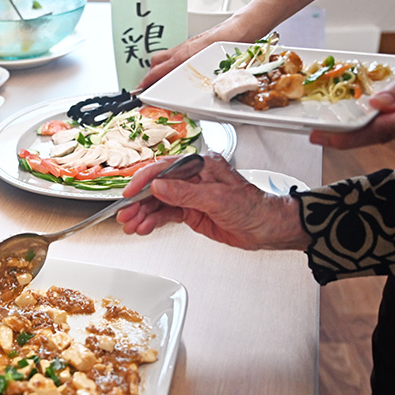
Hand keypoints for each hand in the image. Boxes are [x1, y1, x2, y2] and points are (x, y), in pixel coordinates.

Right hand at [116, 153, 309, 250]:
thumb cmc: (254, 208)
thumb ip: (186, 193)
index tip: (130, 192)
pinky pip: (167, 214)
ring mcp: (191, 196)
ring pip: (160, 203)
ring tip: (132, 225)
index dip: (144, 181)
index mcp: (201, 166)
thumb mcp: (218, 199)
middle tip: (126, 215)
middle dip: (140, 202)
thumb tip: (160, 187)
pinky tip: (145, 227)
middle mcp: (194, 178)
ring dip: (144, 214)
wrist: (268, 228)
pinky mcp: (192, 211)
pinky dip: (154, 221)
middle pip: (158, 187)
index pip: (165, 169)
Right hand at [139, 15, 253, 88]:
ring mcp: (189, 46)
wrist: (244, 26)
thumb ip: (197, 73)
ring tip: (163, 82)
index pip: (159, 70)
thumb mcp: (214, 61)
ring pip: (167, 58)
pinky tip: (181, 71)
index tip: (140, 90)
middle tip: (149, 87)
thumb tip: (184, 86)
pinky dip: (174, 64)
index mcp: (185, 54)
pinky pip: (178, 55)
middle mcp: (184, 48)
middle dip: (151, 75)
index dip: (148, 81)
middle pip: (158, 61)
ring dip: (162, 69)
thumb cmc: (232, 40)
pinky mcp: (196, 45)